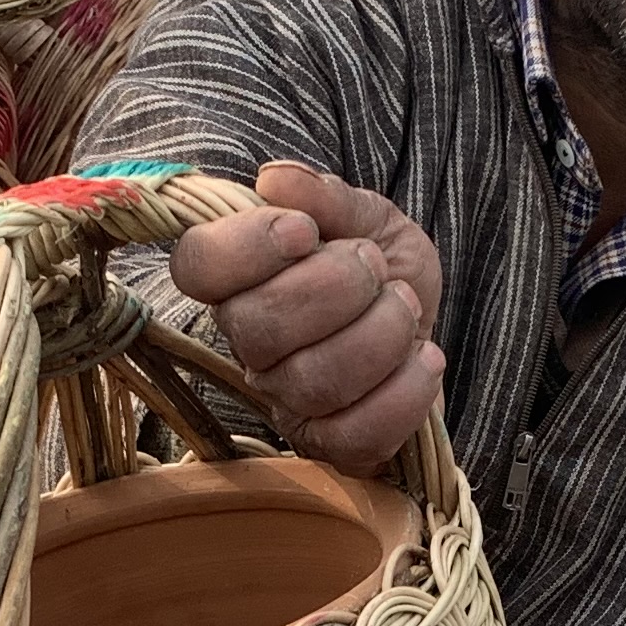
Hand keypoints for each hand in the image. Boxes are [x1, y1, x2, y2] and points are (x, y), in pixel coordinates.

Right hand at [166, 159, 446, 474]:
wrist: (427, 325)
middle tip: (374, 266)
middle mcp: (250, 346)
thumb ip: (327, 197)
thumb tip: (276, 180)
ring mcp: (286, 402)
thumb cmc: (384, 268)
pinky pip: (354, 436)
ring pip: (311, 381)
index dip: (247, 247)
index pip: (197, 266)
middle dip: (334, 288)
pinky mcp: (331, 445)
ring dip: (379, 334)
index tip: (306, 230)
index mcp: (241, 280)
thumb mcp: (367, 215)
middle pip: (257, 327)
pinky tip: (425, 357)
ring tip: (405, 305)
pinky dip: (403, 393)